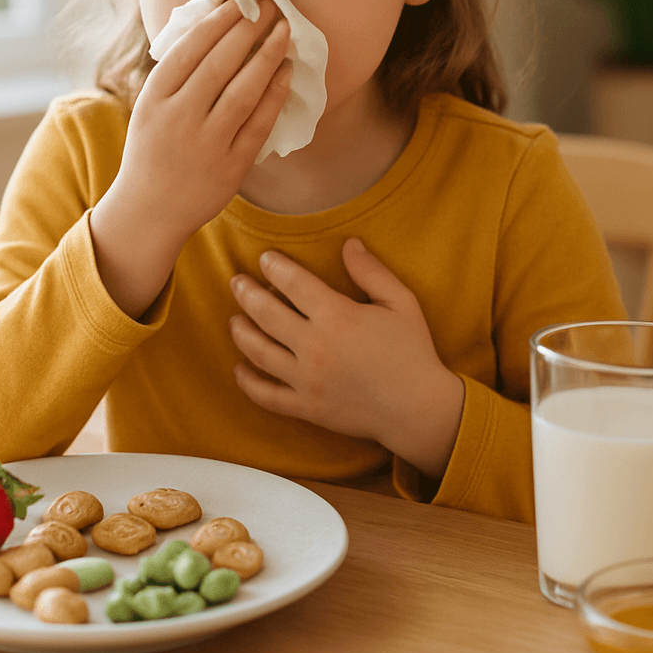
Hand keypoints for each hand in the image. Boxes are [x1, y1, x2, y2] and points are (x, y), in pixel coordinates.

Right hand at [90, 0, 290, 317]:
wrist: (150, 209)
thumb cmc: (153, 149)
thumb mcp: (150, 108)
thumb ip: (175, 76)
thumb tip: (213, 27)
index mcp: (155, 99)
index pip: (189, 50)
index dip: (217, 22)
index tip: (238, 2)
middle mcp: (179, 119)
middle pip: (219, 64)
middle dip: (248, 30)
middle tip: (270, 6)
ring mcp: (207, 144)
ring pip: (243, 91)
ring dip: (267, 56)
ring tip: (284, 30)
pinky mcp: (231, 167)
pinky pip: (259, 123)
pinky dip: (275, 94)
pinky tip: (286, 72)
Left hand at [229, 239, 464, 476]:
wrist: (419, 409)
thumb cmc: (413, 352)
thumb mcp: (401, 302)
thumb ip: (371, 272)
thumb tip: (349, 244)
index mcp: (338, 317)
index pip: (294, 283)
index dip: (275, 267)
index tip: (264, 258)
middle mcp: (316, 347)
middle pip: (267, 313)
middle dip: (247, 293)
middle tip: (236, 281)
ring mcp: (307, 380)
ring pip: (259, 352)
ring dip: (241, 332)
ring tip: (233, 318)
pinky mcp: (307, 408)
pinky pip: (267, 395)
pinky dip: (248, 382)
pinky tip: (239, 368)